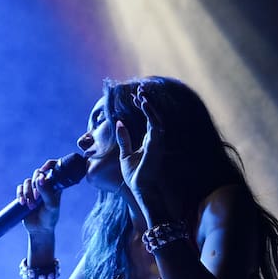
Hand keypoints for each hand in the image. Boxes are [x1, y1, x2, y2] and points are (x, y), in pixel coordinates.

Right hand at [17, 159, 62, 233]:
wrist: (39, 229)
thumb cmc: (49, 217)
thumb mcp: (51, 205)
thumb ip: (46, 191)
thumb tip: (40, 177)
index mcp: (54, 185)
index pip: (53, 169)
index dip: (49, 165)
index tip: (44, 170)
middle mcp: (44, 185)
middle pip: (37, 173)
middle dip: (35, 185)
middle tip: (37, 197)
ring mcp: (34, 190)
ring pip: (27, 181)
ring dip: (27, 192)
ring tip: (30, 205)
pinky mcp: (25, 195)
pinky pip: (20, 188)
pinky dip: (20, 194)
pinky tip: (22, 202)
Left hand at [115, 84, 178, 220]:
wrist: (140, 189)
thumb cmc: (135, 175)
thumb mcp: (125, 154)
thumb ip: (124, 139)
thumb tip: (119, 123)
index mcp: (150, 142)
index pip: (149, 120)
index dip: (144, 108)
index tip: (136, 97)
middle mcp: (156, 140)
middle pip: (154, 116)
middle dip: (148, 102)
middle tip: (140, 89)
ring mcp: (157, 142)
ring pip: (156, 118)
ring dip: (149, 105)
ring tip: (141, 94)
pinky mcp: (156, 145)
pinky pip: (155, 125)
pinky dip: (150, 113)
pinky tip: (143, 103)